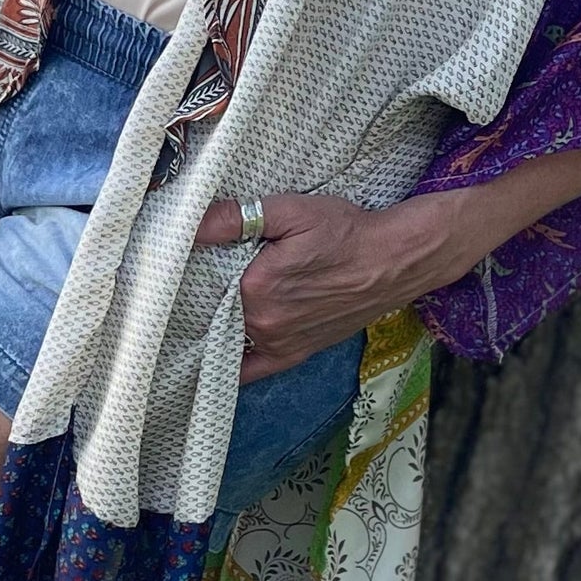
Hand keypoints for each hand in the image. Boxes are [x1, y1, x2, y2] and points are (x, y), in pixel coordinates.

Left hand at [195, 192, 449, 383]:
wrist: (394, 261)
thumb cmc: (345, 231)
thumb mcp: (291, 210)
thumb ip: (238, 218)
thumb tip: (192, 225)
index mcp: (255, 287)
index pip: (204, 282)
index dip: (195, 269)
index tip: (187, 259)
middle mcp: (263, 323)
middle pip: (214, 310)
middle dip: (203, 295)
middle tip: (198, 278)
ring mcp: (279, 343)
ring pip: (228, 336)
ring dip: (214, 323)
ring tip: (203, 306)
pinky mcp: (296, 353)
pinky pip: (251, 370)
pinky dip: (232, 363)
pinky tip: (215, 354)